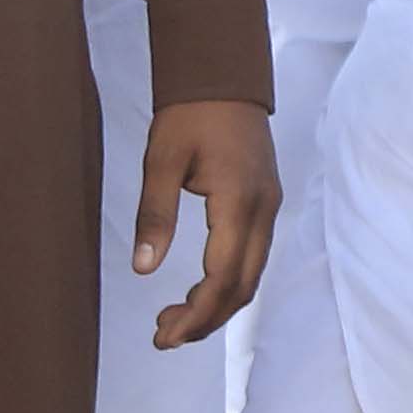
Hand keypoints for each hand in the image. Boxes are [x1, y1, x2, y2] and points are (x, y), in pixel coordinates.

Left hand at [137, 99, 281, 344]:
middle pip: (243, 287)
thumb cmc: (189, 114)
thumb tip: (143, 269)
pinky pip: (253, 258)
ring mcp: (270, 207)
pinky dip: (227, 283)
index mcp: (238, 202)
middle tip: (163, 335)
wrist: (225, 77)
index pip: (222, 277)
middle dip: (206, 320)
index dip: (195, 314)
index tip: (162, 335)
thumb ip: (154, 216)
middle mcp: (263, 210)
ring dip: (217, 305)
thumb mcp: (160, 161)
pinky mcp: (266, 204)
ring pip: (251, 276)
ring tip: (174, 317)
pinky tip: (199, 289)